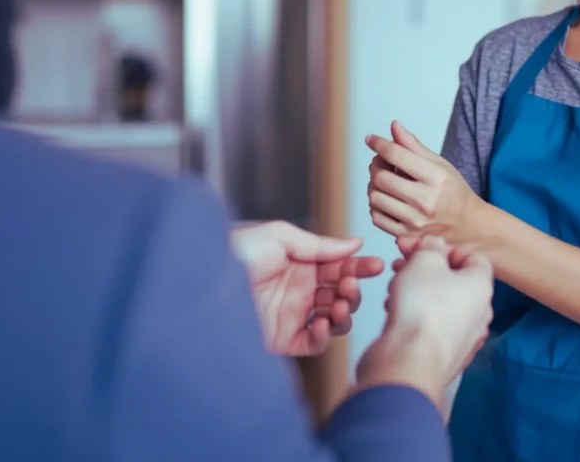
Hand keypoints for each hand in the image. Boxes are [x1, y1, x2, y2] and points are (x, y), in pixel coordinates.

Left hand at [230, 220, 383, 356]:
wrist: (202, 283)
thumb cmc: (236, 252)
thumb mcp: (279, 236)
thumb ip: (319, 243)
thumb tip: (355, 244)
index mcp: (301, 262)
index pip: (339, 265)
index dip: (359, 266)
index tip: (377, 265)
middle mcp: (300, 289)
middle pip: (341, 292)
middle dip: (353, 289)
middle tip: (350, 284)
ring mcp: (293, 315)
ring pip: (334, 319)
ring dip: (345, 312)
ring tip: (340, 305)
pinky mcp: (283, 339)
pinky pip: (313, 343)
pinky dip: (324, 336)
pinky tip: (321, 323)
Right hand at [355, 236, 492, 404]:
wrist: (409, 362)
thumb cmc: (421, 307)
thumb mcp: (424, 261)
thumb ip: (431, 246)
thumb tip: (435, 246)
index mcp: (482, 287)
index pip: (473, 256)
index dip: (445, 247)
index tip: (419, 246)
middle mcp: (479, 314)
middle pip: (453, 280)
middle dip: (424, 268)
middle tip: (399, 262)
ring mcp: (463, 338)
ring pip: (440, 303)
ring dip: (416, 290)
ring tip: (393, 288)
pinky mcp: (444, 356)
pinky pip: (431, 326)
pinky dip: (415, 315)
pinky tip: (395, 312)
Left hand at [365, 120, 480, 245]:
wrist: (467, 225)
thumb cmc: (453, 191)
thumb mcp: (440, 164)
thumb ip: (413, 145)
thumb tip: (393, 126)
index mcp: (436, 178)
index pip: (397, 155)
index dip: (379, 144)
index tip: (371, 139)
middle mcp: (426, 201)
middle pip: (382, 178)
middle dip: (375, 166)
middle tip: (380, 163)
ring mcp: (415, 222)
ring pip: (375, 198)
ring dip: (373, 186)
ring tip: (384, 181)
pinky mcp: (407, 236)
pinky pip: (376, 217)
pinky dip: (375, 205)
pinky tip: (386, 199)